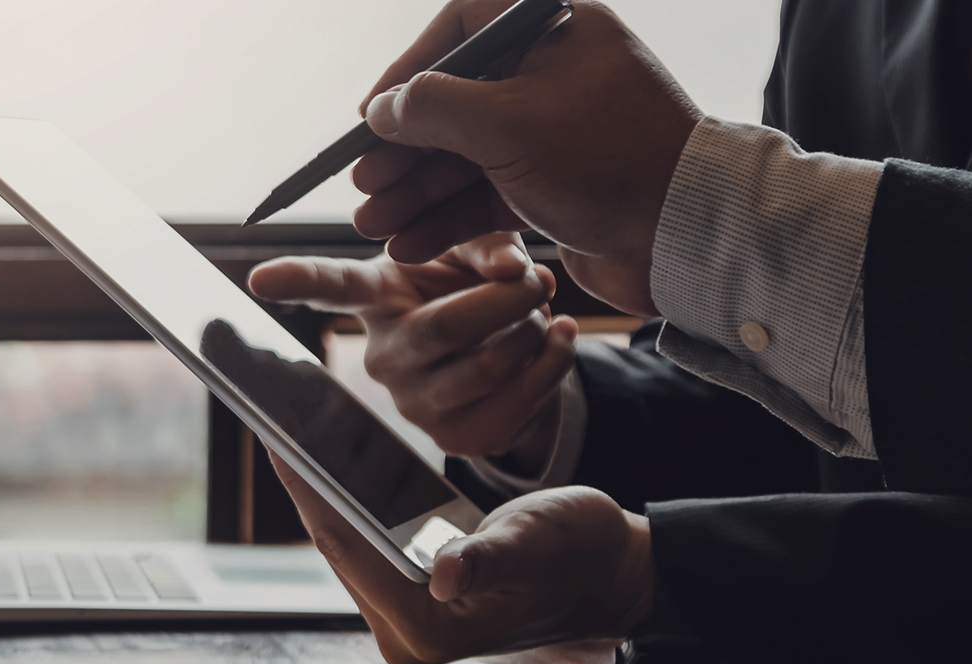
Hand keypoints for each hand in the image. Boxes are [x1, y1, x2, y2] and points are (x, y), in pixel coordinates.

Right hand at [248, 233, 576, 459]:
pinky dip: (553, 365)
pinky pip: (518, 403)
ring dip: (535, 332)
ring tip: (541, 313)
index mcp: (376, 299)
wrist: (510, 351)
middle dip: (509, 300)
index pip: (331, 287)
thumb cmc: (477, 288)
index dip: (295, 281)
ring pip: (490, 366)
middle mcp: (382, 358)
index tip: (258, 278)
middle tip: (539, 278)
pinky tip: (558, 340)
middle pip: (446, 327)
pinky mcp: (457, 440)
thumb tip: (513, 271)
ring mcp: (416, 406)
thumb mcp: (477, 251)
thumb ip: (490, 244)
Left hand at [269, 455, 653, 663]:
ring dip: (321, 491)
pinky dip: (348, 502)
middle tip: (272, 418)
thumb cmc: (583, 553)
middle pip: (337, 546)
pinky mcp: (409, 600)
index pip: (348, 546)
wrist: (610, 573)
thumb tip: (447, 573)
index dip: (309, 487)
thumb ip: (491, 558)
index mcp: (429, 627)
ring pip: (346, 543)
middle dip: (306, 484)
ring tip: (289, 430)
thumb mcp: (538, 542)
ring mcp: (405, 621)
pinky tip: (327, 459)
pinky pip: (365, 543)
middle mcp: (406, 634)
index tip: (275, 434)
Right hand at [351, 0, 699, 315]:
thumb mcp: (506, 125)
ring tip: (373, 225)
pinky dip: (449, 218)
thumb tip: (382, 108)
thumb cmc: (610, 160)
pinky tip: (410, 243)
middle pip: (453, 101)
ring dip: (415, 192)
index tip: (371, 114)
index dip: (407, 70)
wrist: (692, 235)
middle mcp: (553, 74)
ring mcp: (554, 132)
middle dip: (402, 150)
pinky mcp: (556, 184)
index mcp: (553, 30)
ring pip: (465, 154)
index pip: (460, 28)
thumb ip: (432, 108)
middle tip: (363, 183)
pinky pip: (487, 193)